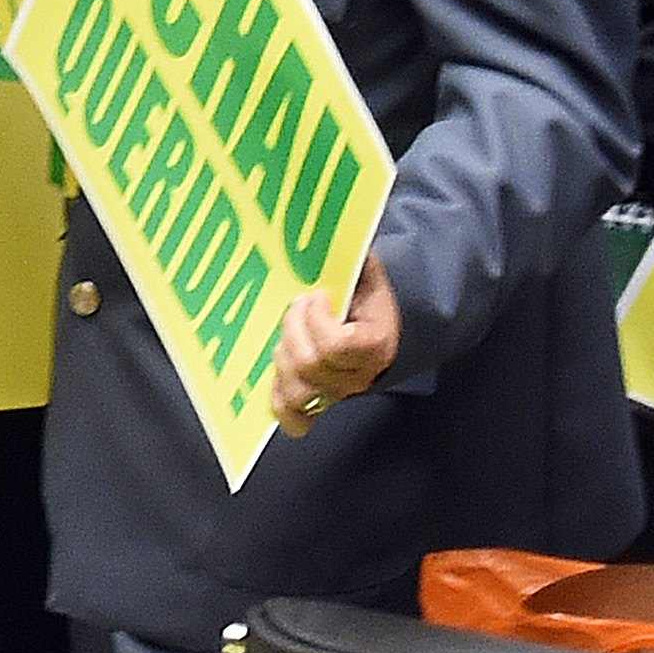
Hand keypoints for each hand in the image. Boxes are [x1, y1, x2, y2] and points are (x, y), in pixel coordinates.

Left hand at [268, 253, 399, 434]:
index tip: (315, 295)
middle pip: (310, 366)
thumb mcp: (363, 268)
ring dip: (284, 358)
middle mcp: (361, 376)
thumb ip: (351, 258)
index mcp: (377, 344)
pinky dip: (281, 404)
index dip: (316, 320)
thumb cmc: (364, 291)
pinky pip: (297, 417)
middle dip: (293, 329)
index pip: (336, 346)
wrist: (378, 320)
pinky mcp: (319, 401)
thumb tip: (332, 235)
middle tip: (297, 306)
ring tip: (289, 334)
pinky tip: (275, 381)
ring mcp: (340, 393)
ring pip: (298, 390)